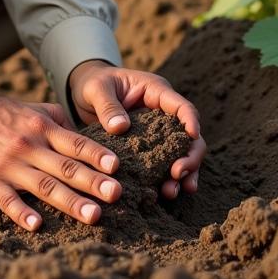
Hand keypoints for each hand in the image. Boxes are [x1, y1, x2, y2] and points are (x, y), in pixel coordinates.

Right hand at [0, 71, 122, 231]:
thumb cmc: (4, 115)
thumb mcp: (35, 110)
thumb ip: (62, 125)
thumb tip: (91, 143)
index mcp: (42, 128)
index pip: (75, 144)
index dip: (96, 155)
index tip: (116, 167)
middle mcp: (29, 147)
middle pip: (66, 167)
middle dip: (93, 182)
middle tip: (117, 194)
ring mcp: (9, 166)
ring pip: (44, 186)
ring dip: (70, 201)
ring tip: (94, 215)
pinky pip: (7, 200)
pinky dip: (22, 212)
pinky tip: (36, 225)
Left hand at [68, 60, 205, 199]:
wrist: (85, 94)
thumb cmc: (94, 83)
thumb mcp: (96, 89)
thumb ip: (107, 105)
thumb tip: (121, 127)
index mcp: (156, 92)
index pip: (183, 107)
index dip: (191, 121)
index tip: (193, 137)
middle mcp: (163, 113)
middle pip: (189, 136)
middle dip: (190, 157)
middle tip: (178, 174)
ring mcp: (159, 132)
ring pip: (181, 155)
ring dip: (182, 174)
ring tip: (171, 192)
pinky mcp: (149, 148)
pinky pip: (164, 164)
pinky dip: (167, 179)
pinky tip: (165, 194)